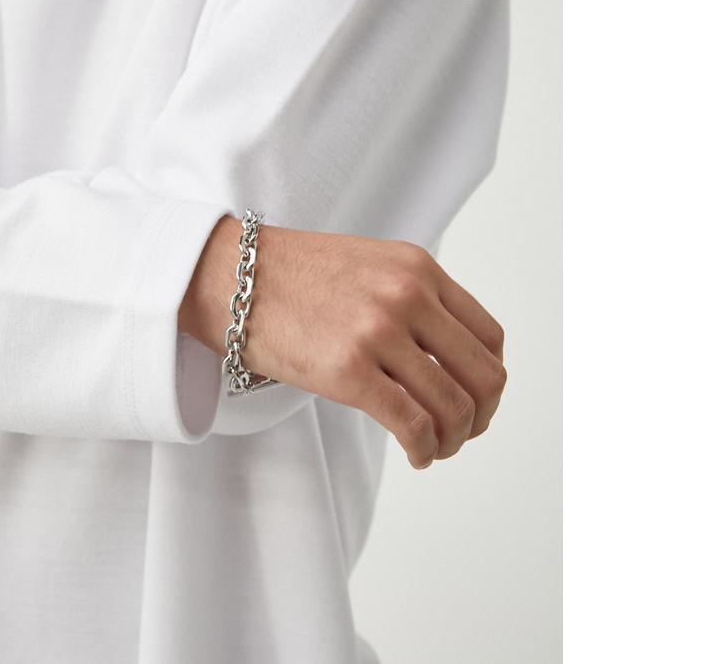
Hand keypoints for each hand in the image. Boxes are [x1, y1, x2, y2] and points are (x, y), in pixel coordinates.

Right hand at [180, 216, 505, 468]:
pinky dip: (425, 450)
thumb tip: (445, 355)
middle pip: (482, 375)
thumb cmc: (293, 275)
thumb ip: (413, 298)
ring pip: (453, 406)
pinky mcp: (348, 371)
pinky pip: (413, 425)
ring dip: (453, 439)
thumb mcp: (370, 265)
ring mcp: (379, 333)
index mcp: (418, 269)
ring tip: (435, 448)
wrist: (231, 277)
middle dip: (481, 416)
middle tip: (463, 433)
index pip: (489, 336)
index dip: (489, 379)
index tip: (475, 399)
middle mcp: (408, 297)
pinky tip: (415, 456)